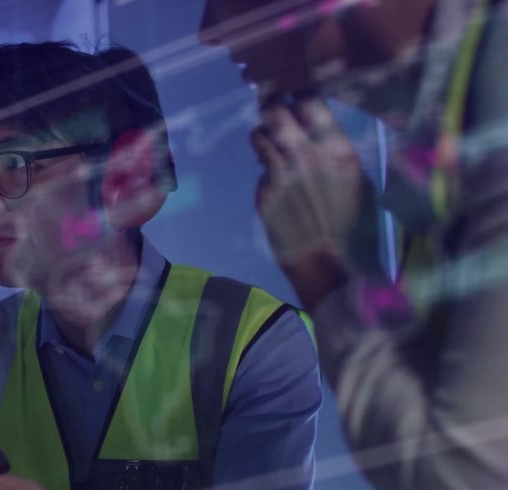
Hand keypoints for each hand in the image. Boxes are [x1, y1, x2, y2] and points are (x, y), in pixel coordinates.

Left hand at [251, 98, 379, 307]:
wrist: (331, 266)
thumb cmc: (357, 225)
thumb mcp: (359, 180)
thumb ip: (334, 151)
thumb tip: (318, 133)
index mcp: (335, 148)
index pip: (307, 100)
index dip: (297, 93)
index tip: (294, 93)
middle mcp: (304, 155)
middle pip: (274, 112)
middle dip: (271, 105)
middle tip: (272, 105)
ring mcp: (279, 175)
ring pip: (259, 137)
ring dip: (265, 136)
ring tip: (273, 144)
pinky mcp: (263, 195)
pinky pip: (262, 173)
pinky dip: (269, 175)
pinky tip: (283, 190)